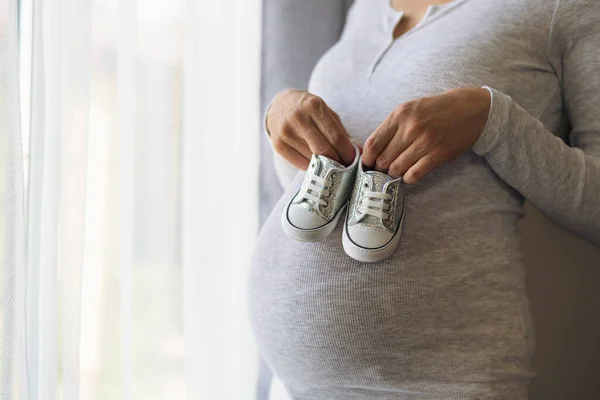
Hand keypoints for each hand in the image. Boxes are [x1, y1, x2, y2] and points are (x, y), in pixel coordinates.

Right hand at [266, 89, 354, 169]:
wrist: (279, 105)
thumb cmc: (308, 109)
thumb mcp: (325, 111)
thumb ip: (340, 130)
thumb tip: (356, 151)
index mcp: (314, 106)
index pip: (335, 137)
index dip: (347, 153)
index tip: (353, 160)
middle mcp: (298, 118)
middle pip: (324, 150)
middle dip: (339, 162)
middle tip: (346, 167)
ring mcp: (286, 133)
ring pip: (313, 160)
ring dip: (326, 166)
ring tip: (332, 165)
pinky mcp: (278, 145)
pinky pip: (301, 164)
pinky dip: (313, 167)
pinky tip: (317, 164)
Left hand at [362, 88, 491, 183]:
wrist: (470, 109)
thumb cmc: (435, 110)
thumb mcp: (409, 109)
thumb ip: (390, 127)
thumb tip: (370, 151)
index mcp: (400, 115)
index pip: (373, 144)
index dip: (366, 159)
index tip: (367, 164)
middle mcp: (411, 128)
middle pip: (383, 159)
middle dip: (380, 168)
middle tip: (383, 170)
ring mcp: (425, 142)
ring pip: (397, 169)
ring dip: (394, 174)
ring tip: (398, 171)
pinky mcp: (438, 155)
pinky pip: (414, 175)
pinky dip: (408, 178)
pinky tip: (410, 173)